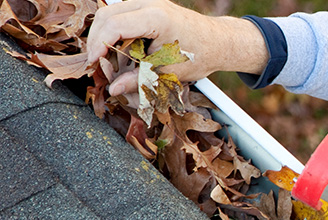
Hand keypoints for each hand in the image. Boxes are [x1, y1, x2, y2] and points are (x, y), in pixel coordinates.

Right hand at [85, 0, 267, 94]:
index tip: (94, 63)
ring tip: (107, 57)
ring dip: (104, 34)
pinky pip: (121, 13)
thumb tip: (114, 89)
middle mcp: (150, 4)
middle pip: (106, 16)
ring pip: (111, 12)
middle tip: (98, 63)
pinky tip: (118, 48)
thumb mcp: (168, 71)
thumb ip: (138, 80)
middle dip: (97, 41)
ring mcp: (148, 2)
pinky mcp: (148, 5)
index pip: (113, 26)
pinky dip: (114, 30)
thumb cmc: (200, 55)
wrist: (219, 42)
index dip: (98, 46)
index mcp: (156, 18)